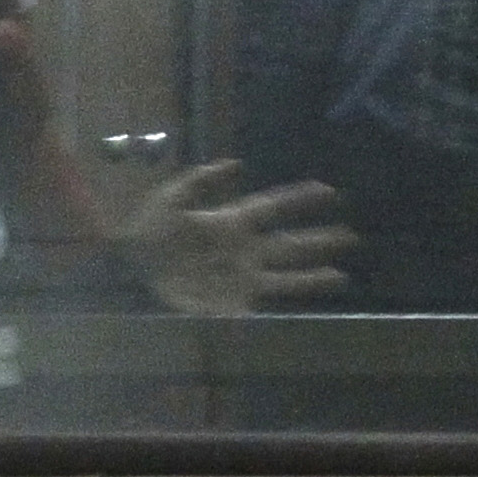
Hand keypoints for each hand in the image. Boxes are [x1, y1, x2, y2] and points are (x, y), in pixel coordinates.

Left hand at [114, 161, 358, 314]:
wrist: (126, 272)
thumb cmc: (146, 233)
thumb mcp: (172, 198)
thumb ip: (202, 181)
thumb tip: (238, 163)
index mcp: (230, 222)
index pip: (272, 207)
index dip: (300, 199)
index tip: (328, 191)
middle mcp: (242, 250)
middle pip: (289, 244)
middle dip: (319, 240)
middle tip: (351, 236)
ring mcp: (239, 279)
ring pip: (285, 277)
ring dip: (313, 276)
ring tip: (342, 275)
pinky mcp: (230, 304)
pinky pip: (262, 306)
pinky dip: (283, 309)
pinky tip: (305, 313)